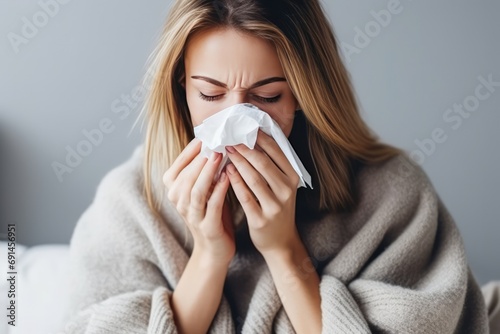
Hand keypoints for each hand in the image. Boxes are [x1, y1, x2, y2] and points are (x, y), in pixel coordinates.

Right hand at [163, 138, 234, 265]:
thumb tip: (215, 140)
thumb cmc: (213, 212)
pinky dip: (218, 190)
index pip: (178, 164)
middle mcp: (178, 202)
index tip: (207, 133)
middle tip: (216, 140)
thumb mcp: (205, 188)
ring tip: (220, 155)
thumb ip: (205, 169)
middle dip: (200, 157)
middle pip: (186, 175)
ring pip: (195, 190)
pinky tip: (228, 177)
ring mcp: (191, 215)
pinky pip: (211, 205)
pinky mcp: (206, 227)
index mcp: (174, 189)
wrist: (215, 249)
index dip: (192, 149)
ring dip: (207, 171)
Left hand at [225, 130, 300, 256]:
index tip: (244, 127)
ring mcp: (275, 206)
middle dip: (245, 148)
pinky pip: (245, 196)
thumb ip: (272, 164)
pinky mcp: (261, 219)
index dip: (259, 138)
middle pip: (263, 163)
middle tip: (229, 137)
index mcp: (293, 177)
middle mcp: (287, 190)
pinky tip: (225, 172)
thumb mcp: (282, 184)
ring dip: (238, 162)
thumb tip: (253, 136)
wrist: (280, 241)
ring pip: (253, 178)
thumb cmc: (276, 206)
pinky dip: (234, 182)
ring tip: (225, 151)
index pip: (276, 151)